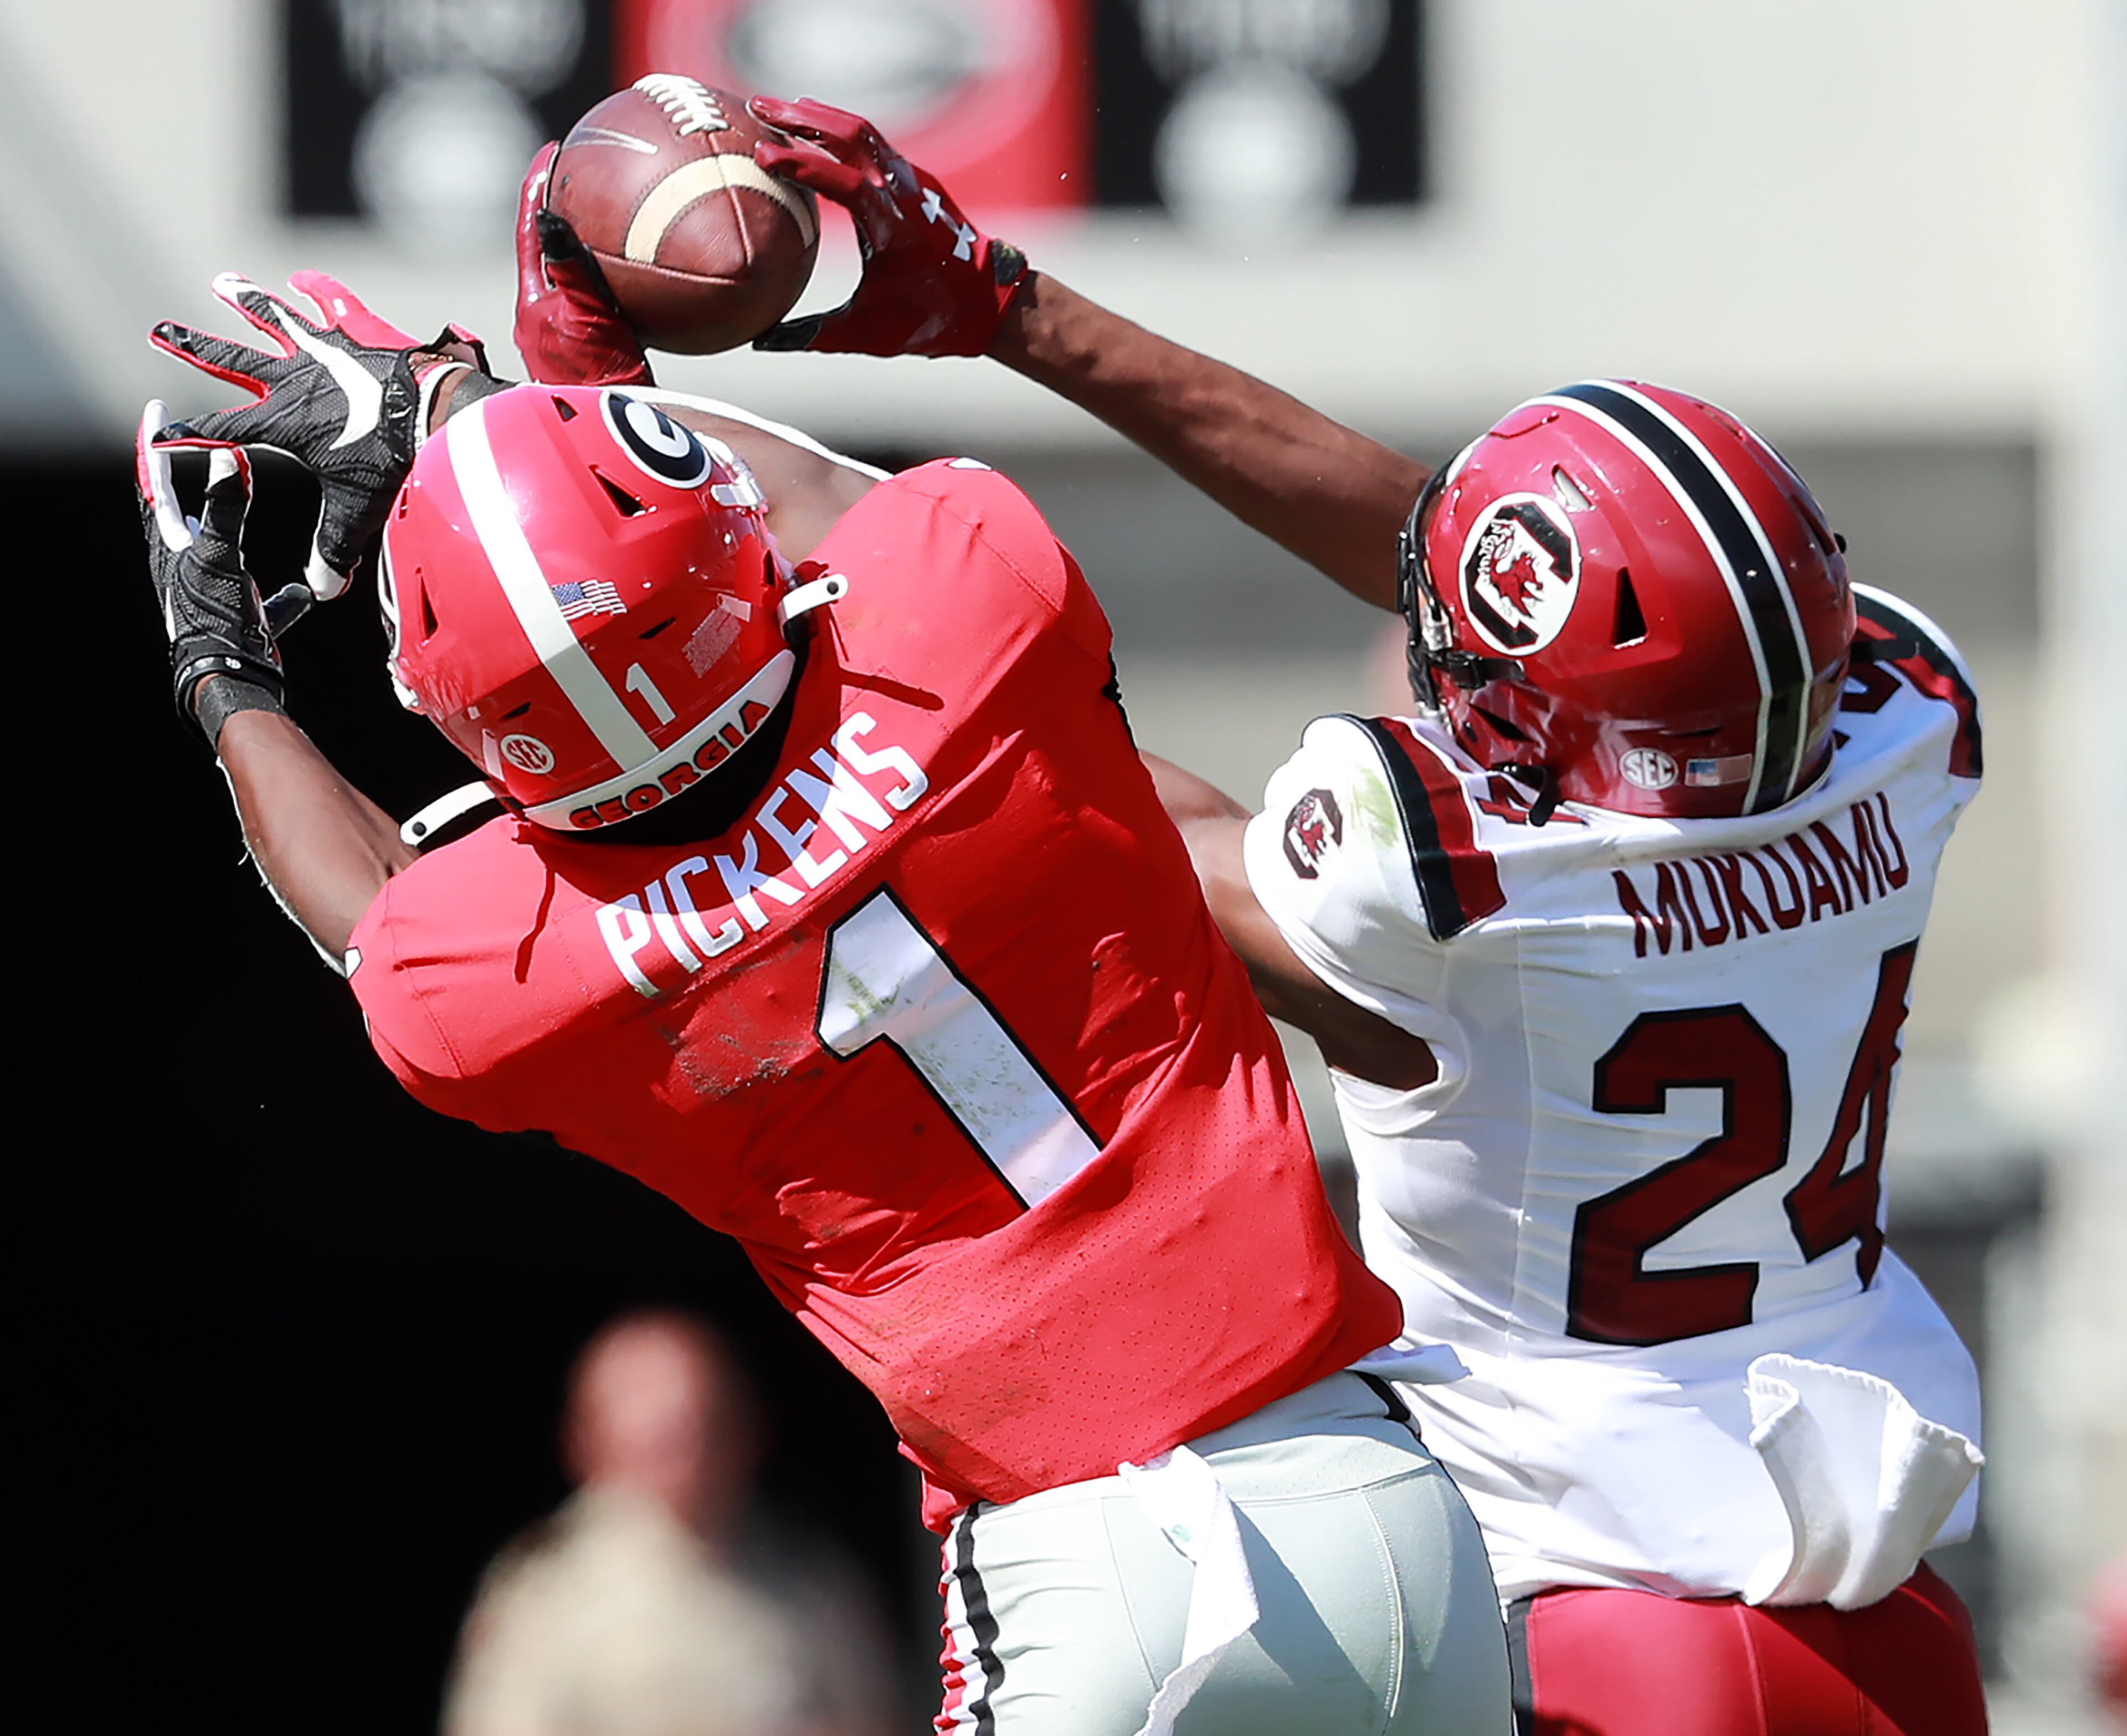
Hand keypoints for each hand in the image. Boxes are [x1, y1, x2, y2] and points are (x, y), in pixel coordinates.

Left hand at [137, 399, 302, 737]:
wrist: (231, 676)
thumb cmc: (215, 616)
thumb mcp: (220, 553)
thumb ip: (225, 506)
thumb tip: (227, 456)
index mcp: (172, 545)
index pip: (154, 482)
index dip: (153, 444)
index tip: (155, 409)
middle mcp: (187, 565)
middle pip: (183, 510)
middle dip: (189, 477)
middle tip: (197, 443)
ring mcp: (213, 590)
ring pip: (221, 548)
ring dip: (229, 523)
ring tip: (241, 498)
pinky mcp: (241, 615)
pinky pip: (264, 597)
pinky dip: (281, 593)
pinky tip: (304, 591)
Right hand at [149, 272, 482, 599]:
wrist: (432, 416)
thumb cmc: (392, 463)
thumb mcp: (356, 510)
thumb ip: (334, 548)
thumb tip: (324, 590)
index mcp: (282, 423)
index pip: (222, 430)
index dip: (189, 435)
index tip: (158, 434)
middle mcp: (292, 383)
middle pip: (231, 363)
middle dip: (193, 348)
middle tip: (157, 329)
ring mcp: (323, 356)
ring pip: (273, 322)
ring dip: (247, 303)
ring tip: (222, 283)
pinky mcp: (354, 340)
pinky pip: (329, 309)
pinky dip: (317, 292)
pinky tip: (303, 279)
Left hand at [513, 142, 653, 387]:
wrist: (609, 435)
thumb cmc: (594, 380)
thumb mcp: (584, 317)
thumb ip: (570, 267)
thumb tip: (550, 215)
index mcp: (534, 302)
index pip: (532, 232)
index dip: (539, 190)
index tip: (551, 153)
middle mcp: (545, 315)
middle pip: (552, 248)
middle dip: (566, 211)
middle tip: (584, 175)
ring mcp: (567, 334)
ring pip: (576, 274)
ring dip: (590, 244)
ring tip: (612, 214)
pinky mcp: (592, 351)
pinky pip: (603, 299)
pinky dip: (618, 278)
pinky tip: (648, 275)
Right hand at [747, 96, 1027, 356]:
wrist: (989, 303)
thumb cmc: (931, 320)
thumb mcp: (869, 332)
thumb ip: (815, 334)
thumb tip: (760, 341)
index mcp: (893, 228)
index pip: (843, 181)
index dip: (803, 165)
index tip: (762, 153)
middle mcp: (904, 194)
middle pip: (850, 136)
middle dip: (801, 118)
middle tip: (757, 104)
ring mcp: (913, 180)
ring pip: (863, 132)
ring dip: (820, 116)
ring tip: (778, 108)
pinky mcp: (916, 179)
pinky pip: (873, 143)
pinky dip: (841, 130)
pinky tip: (816, 128)